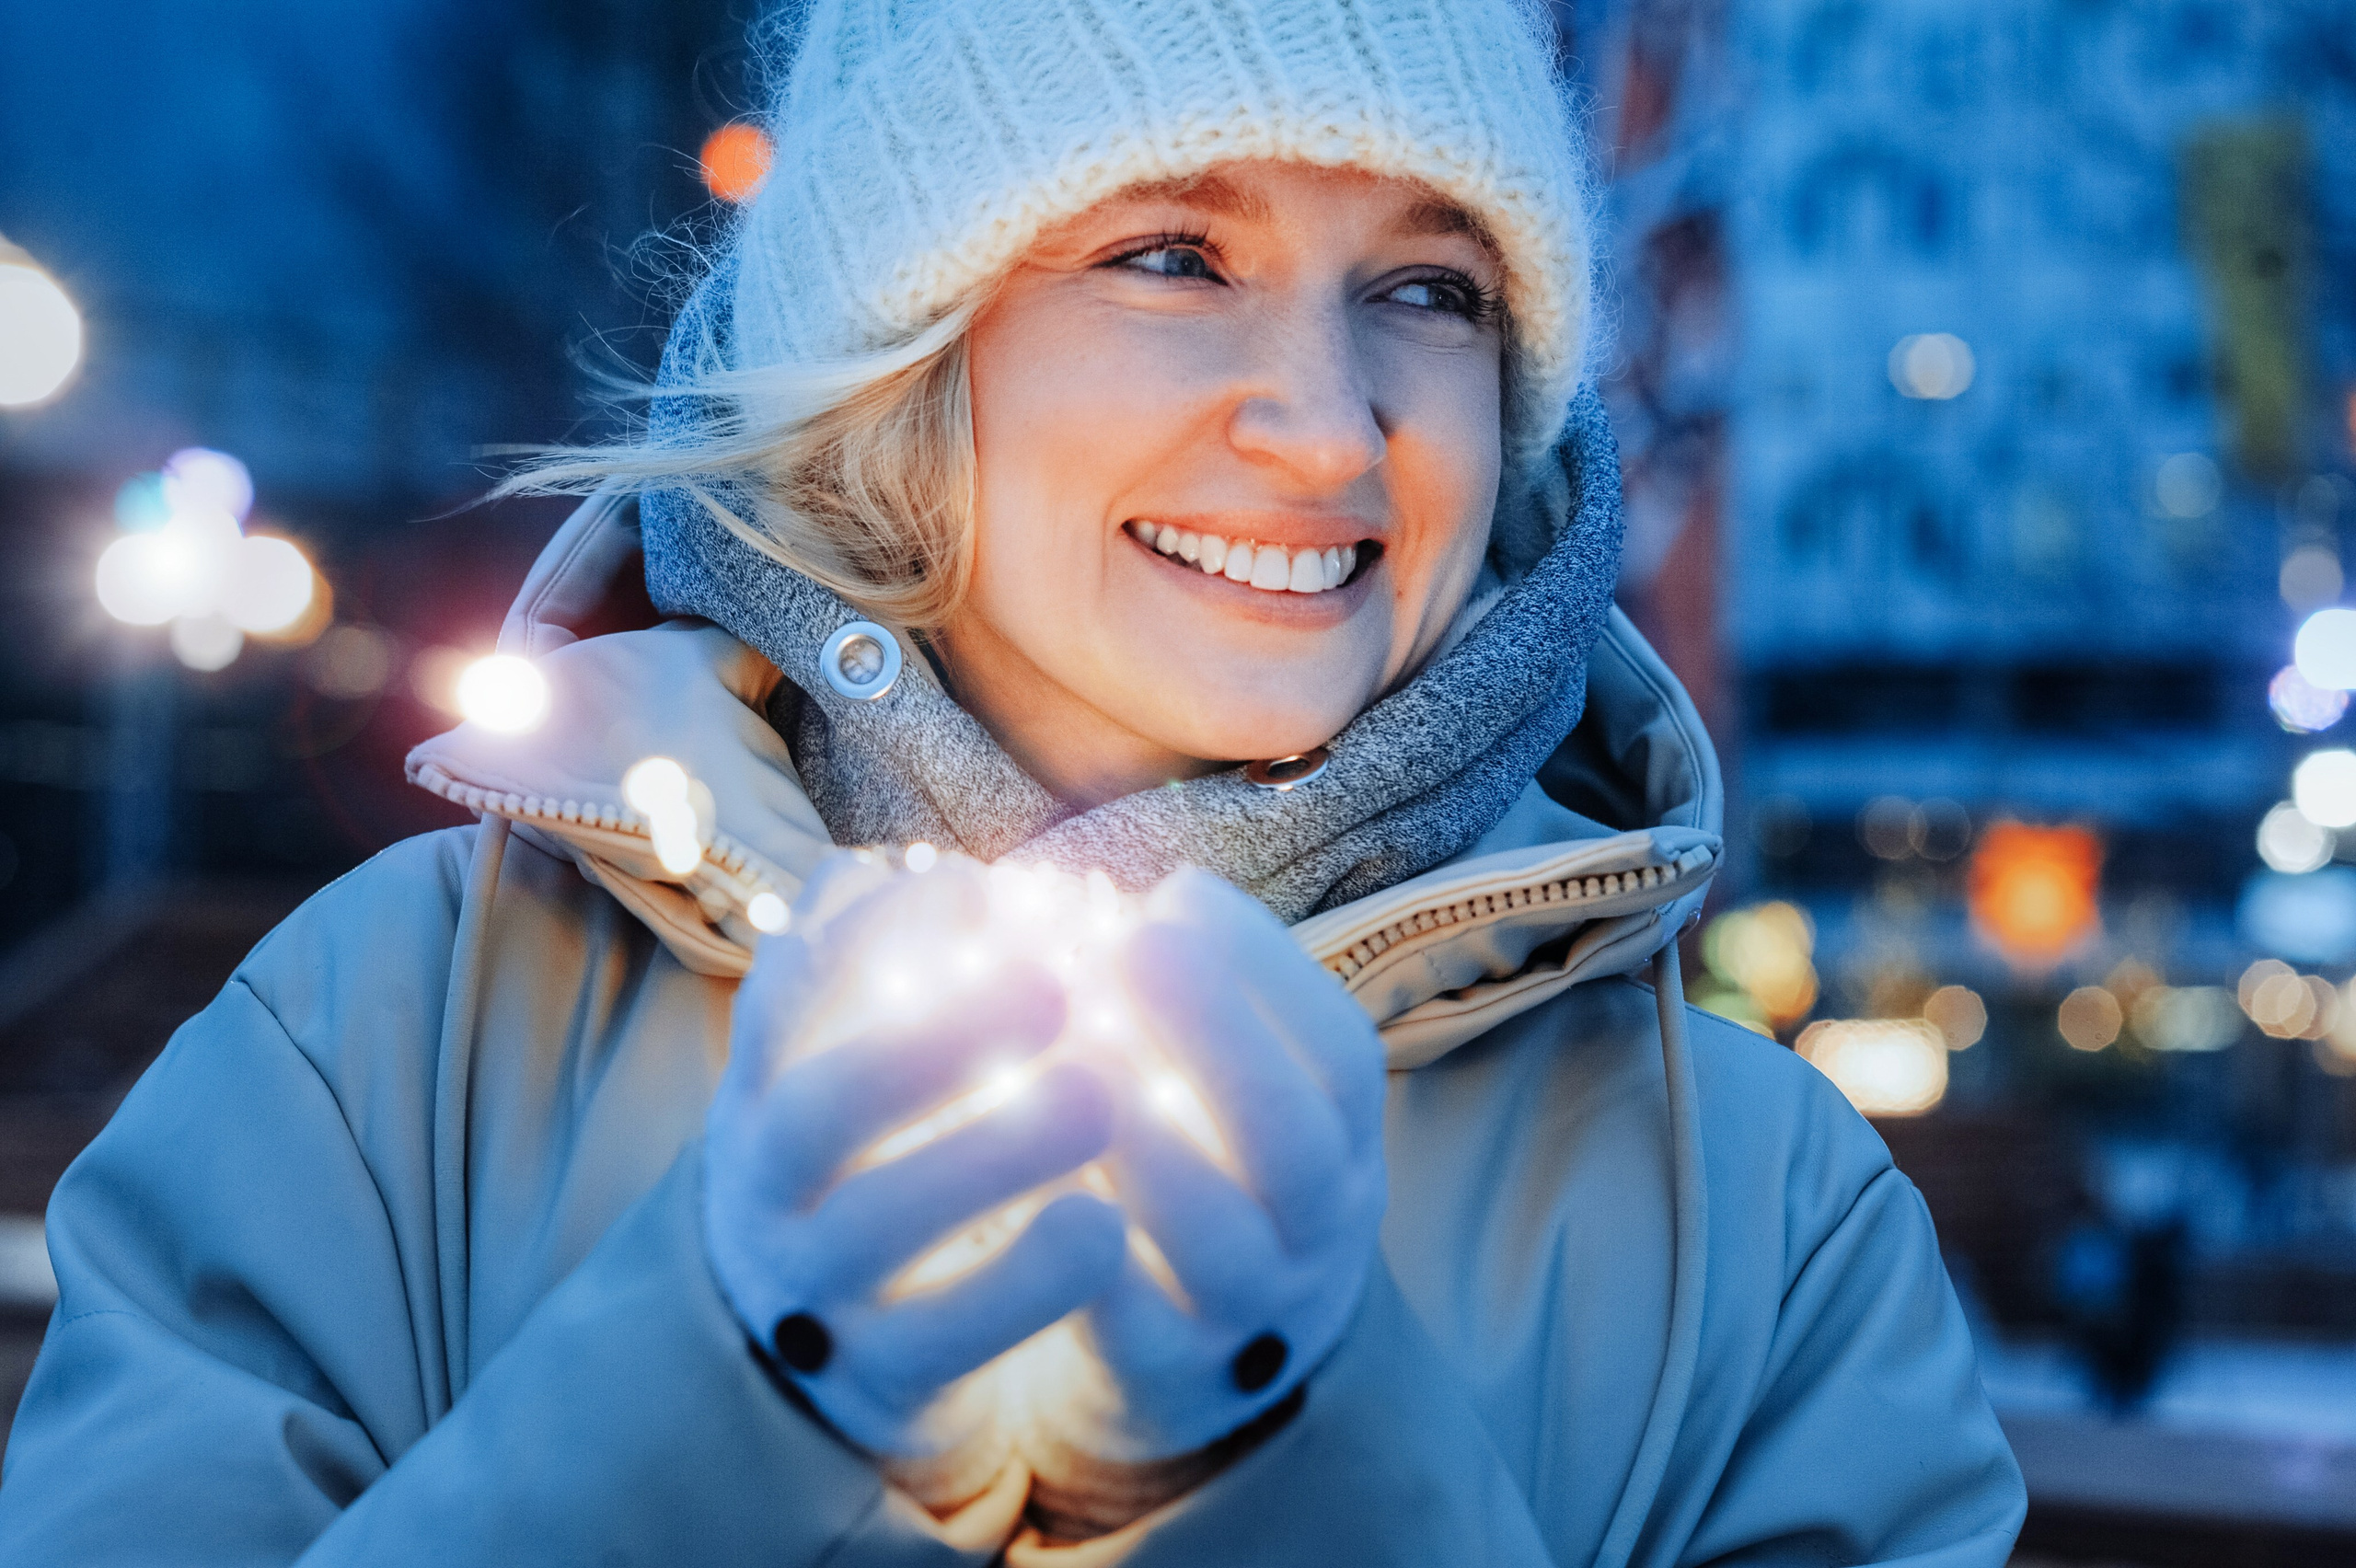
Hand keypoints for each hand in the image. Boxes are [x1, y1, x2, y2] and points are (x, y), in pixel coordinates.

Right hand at [703, 854, 1128, 1458]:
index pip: (789, 997)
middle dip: (933, 1041)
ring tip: (1096, 1096)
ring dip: (989, 1153)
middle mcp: (771, 1188)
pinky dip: (1020, 1285)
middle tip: (1056, 984)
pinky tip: (1105, 1230)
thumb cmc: (856, 1176)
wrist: (803, 1366)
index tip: (978, 885)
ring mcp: (816, 1290)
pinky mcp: (878, 1381)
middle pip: (824, 1108)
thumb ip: (861, 978)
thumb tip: (882, 864)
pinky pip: (938, 1341)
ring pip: (879, 1225)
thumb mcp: (835, 1076)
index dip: (876, 935)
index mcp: (766, 1091)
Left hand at [1072, 868, 1388, 1459]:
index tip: (1172, 893)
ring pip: (1216, 1235)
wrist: (1207, 1366)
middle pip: (1294, 1136)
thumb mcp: (1237, 1101)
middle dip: (1215, 1031)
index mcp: (1346, 1146)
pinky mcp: (1166, 1375)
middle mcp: (1319, 1230)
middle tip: (1126, 945)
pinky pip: (1131, 1321)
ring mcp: (1247, 1311)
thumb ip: (1202, 1011)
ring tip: (1068, 1049)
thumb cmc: (1206, 1180)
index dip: (1263, 967)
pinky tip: (1032, 1170)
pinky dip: (1085, 1247)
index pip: (1341, 1052)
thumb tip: (1139, 891)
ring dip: (1145, 1135)